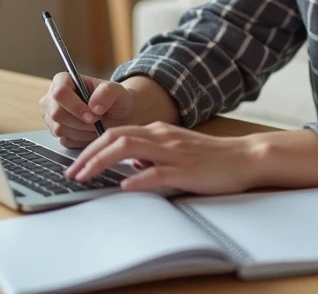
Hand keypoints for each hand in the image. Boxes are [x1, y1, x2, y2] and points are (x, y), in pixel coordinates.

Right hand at [40, 73, 134, 147]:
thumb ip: (107, 92)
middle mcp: (53, 98)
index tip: (92, 115)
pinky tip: (90, 132)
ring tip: (96, 125)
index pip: (59, 92)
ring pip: (59, 129)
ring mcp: (52, 116)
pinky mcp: (56, 133)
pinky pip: (64, 140)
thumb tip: (93, 106)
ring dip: (82, 131)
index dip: (75, 106)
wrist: (118, 117)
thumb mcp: (118, 91)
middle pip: (56, 113)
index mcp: (63, 80)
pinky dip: (81, 139)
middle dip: (80, 121)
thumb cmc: (115, 100)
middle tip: (97, 121)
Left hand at [66, 122, 260, 194]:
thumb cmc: (212, 157)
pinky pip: (158, 172)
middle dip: (88, 154)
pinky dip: (138, 178)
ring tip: (86, 176)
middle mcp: (162, 137)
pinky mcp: (187, 170)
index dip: (91, 147)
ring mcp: (174, 152)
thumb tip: (131, 164)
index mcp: (158, 131)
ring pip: (130, 149)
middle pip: (115, 137)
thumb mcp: (176, 150)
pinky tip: (125, 186)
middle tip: (72, 172)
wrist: (245, 157)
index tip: (76, 163)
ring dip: (102, 162)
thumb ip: (153, 154)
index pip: (115, 133)